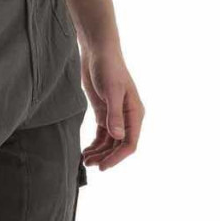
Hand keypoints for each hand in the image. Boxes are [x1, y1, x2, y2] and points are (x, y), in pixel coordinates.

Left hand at [81, 44, 144, 170]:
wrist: (98, 53)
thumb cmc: (108, 68)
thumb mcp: (112, 91)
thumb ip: (114, 115)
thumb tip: (118, 137)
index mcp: (135, 113)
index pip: (130, 143)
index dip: (117, 158)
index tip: (103, 167)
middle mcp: (127, 118)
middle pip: (119, 147)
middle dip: (106, 157)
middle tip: (89, 164)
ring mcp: (116, 117)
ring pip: (110, 143)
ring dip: (99, 153)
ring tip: (85, 160)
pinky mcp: (104, 114)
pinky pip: (102, 136)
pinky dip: (95, 145)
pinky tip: (86, 151)